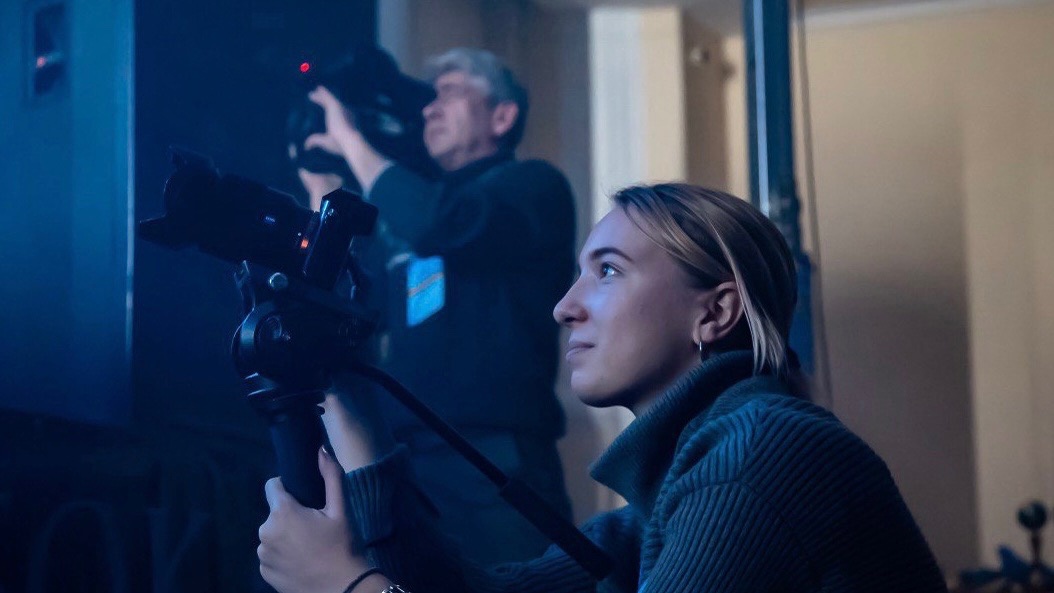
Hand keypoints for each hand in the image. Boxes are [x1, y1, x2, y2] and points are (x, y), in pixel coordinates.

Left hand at [258, 447, 367, 592]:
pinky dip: (282, 554)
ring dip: (285, 535)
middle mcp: (265, 533)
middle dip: (289, 515)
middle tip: (314, 526)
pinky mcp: (264, 573)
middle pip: (274, 513)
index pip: (272, 486)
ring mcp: (263, 555)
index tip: (304, 499)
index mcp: (282, 513)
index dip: (287, 488)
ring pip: (272, 534)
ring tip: (309, 546)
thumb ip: (330, 476)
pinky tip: (301, 561)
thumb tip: (321, 448)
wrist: (343, 589)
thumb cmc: (342, 546)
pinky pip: (271, 554)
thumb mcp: (341, 509)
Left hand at [305, 86, 358, 153]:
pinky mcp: (336, 104)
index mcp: (346, 122)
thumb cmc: (339, 144)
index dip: (330, 110)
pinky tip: (312, 94)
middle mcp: (345, 114)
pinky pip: (327, 97)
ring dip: (320, 96)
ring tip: (311, 94)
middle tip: (318, 96)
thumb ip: (316, 141)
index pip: (337, 114)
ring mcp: (341, 108)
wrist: (349, 141)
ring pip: (329, 99)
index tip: (326, 107)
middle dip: (325, 100)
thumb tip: (306, 146)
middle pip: (333, 104)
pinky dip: (320, 94)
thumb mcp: (325, 142)